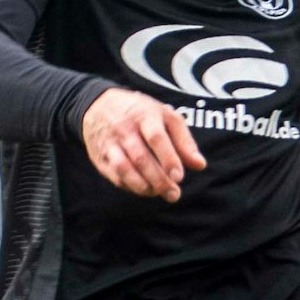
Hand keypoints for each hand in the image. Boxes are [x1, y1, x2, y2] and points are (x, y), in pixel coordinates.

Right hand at [82, 88, 206, 201]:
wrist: (99, 105)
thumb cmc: (141, 113)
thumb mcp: (166, 117)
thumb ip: (184, 141)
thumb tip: (200, 165)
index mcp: (144, 115)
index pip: (156, 138)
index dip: (168, 158)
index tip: (179, 177)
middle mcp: (124, 129)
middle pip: (141, 158)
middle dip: (159, 180)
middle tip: (174, 194)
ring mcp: (110, 144)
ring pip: (124, 169)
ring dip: (143, 186)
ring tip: (158, 193)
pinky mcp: (101, 157)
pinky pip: (115, 176)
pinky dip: (131, 186)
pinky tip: (144, 189)